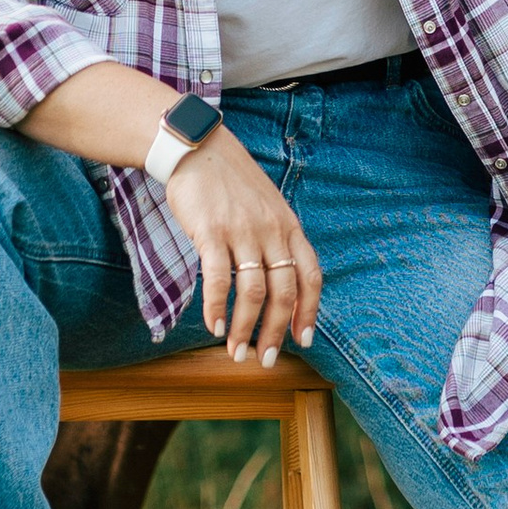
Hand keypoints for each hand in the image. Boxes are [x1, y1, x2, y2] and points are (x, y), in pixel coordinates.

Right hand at [163, 124, 321, 365]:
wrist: (197, 148)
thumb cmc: (230, 183)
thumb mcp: (267, 207)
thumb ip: (276, 239)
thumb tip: (280, 281)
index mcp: (289, 227)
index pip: (310, 277)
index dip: (309, 312)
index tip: (302, 340)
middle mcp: (272, 231)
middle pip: (284, 292)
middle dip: (275, 332)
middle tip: (265, 359)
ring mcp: (243, 231)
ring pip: (253, 292)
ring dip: (245, 328)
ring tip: (236, 352)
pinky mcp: (212, 232)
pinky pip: (219, 278)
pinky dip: (217, 308)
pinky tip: (215, 327)